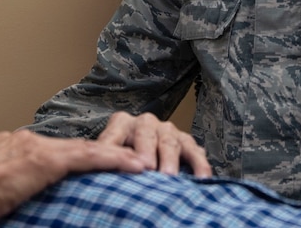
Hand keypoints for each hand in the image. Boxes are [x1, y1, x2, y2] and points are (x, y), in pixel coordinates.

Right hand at [0, 130, 146, 227]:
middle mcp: (20, 141)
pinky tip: (133, 165)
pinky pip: (89, 157)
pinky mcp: (47, 160)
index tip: (84, 164)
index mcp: (3, 148)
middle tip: (123, 159)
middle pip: (67, 148)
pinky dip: (114, 159)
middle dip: (95, 155)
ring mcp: (34, 148)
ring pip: (84, 149)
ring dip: (113, 156)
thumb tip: (0, 209)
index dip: (67, 158)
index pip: (45, 151)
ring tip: (138, 161)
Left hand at [97, 111, 211, 177]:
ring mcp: (168, 131)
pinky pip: (195, 151)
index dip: (123, 148)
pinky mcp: (186, 142)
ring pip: (171, 142)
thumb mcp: (107, 151)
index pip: (119, 133)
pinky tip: (201, 178)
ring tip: (170, 177)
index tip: (134, 163)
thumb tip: (98, 164)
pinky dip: (199, 165)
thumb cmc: (122, 155)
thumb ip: (104, 154)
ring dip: (171, 160)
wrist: (143, 156)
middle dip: (149, 152)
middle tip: (149, 169)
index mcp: (122, 123)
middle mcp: (146, 122)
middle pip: (148, 135)